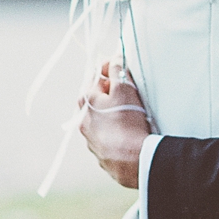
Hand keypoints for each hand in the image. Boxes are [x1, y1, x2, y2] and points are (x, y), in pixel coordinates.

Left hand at [78, 60, 150, 189]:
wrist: (135, 160)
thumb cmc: (127, 121)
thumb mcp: (125, 88)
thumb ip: (117, 69)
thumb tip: (114, 58)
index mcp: (86, 101)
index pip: (95, 75)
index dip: (110, 68)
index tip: (122, 66)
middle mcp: (83, 121)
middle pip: (97, 99)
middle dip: (112, 92)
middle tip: (130, 91)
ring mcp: (91, 141)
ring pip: (102, 120)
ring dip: (113, 114)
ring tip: (132, 115)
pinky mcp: (102, 156)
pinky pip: (109, 139)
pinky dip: (117, 133)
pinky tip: (130, 134)